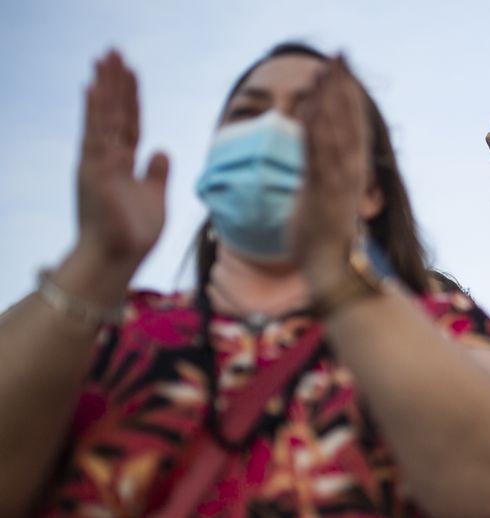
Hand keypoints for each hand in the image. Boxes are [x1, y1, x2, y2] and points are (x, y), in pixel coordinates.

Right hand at [74, 50, 169, 270]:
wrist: (117, 259)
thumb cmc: (133, 234)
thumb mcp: (154, 197)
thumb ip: (156, 173)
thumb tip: (161, 150)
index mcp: (121, 165)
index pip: (128, 124)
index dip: (131, 99)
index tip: (131, 73)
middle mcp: (106, 159)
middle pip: (114, 114)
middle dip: (116, 83)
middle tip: (114, 51)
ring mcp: (98, 163)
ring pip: (103, 117)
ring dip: (105, 86)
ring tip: (105, 58)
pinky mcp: (94, 170)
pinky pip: (95, 134)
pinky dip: (95, 110)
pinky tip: (95, 86)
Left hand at [292, 55, 369, 282]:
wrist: (334, 272)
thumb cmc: (326, 239)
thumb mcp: (323, 200)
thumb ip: (323, 177)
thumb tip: (318, 163)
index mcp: (353, 172)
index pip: (354, 126)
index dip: (350, 97)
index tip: (344, 71)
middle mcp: (350, 172)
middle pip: (348, 121)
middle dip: (343, 87)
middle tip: (340, 56)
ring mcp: (337, 181)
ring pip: (335, 131)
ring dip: (330, 99)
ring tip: (326, 71)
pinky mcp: (320, 192)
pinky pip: (317, 153)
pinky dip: (316, 128)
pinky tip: (311, 105)